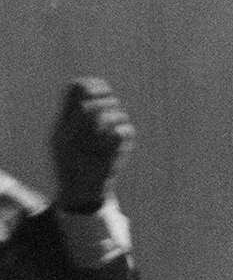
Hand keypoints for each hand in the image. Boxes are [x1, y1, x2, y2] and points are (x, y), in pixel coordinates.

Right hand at [50, 78, 133, 213]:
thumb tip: (88, 84)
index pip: (76, 93)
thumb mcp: (62, 138)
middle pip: (95, 106)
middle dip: (107, 101)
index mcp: (61, 129)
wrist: (79, 195)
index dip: (92, 85)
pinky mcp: (110, 157)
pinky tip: (120, 137)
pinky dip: (124, 132)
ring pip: (113, 117)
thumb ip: (71, 112)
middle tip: (111, 105)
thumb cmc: (72, 162)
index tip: (102, 88)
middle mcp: (73, 137)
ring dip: (118, 116)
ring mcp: (91, 148)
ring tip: (115, 125)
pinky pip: (123, 132)